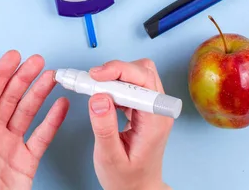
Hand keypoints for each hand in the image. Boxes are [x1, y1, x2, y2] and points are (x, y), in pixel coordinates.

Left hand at [0, 50, 69, 189]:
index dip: (0, 74)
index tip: (11, 58)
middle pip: (10, 98)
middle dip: (24, 77)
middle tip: (36, 61)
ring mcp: (11, 146)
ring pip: (27, 112)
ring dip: (39, 93)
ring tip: (51, 76)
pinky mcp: (27, 161)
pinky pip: (43, 136)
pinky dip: (53, 120)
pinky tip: (60, 105)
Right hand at [88, 59, 173, 189]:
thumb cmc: (126, 180)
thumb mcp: (110, 157)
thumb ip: (104, 127)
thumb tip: (98, 97)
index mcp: (155, 120)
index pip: (143, 80)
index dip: (118, 71)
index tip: (94, 76)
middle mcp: (158, 110)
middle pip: (143, 71)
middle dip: (115, 70)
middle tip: (90, 80)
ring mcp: (152, 108)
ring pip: (137, 74)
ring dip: (113, 76)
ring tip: (92, 87)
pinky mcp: (144, 108)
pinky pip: (131, 85)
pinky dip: (113, 84)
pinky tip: (100, 94)